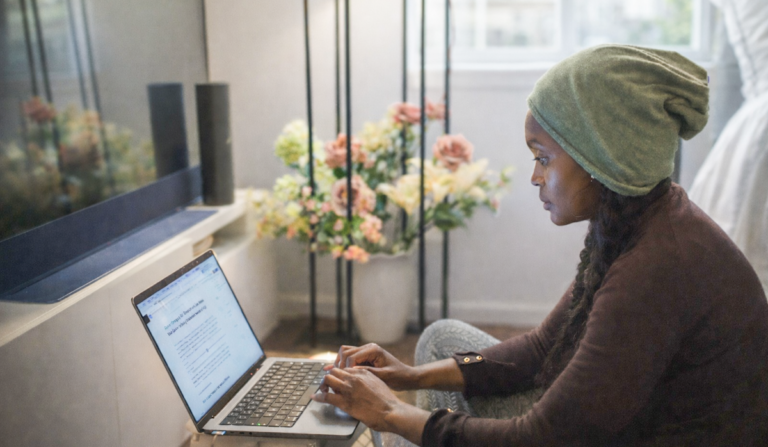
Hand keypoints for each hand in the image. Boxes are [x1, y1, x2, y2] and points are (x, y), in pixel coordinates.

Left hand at [314, 367, 430, 443]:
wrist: (391, 411)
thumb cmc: (387, 399)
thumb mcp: (378, 381)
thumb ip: (368, 378)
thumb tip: (361, 381)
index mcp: (362, 372)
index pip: (344, 367)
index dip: (338, 373)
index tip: (336, 378)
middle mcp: (353, 377)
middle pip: (334, 371)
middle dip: (329, 377)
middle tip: (328, 384)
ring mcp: (348, 389)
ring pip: (328, 379)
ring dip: (323, 384)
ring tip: (323, 390)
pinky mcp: (344, 402)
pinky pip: (326, 396)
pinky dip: (318, 396)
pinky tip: (315, 397)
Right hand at [329, 344, 416, 389]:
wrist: (407, 376)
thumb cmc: (398, 377)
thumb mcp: (384, 376)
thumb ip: (367, 372)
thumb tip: (351, 371)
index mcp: (373, 350)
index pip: (351, 357)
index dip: (345, 368)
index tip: (343, 380)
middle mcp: (368, 347)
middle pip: (345, 352)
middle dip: (339, 365)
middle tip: (336, 379)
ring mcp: (366, 351)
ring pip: (345, 353)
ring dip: (339, 363)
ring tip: (336, 376)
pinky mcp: (365, 356)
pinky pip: (350, 357)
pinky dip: (343, 363)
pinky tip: (334, 371)